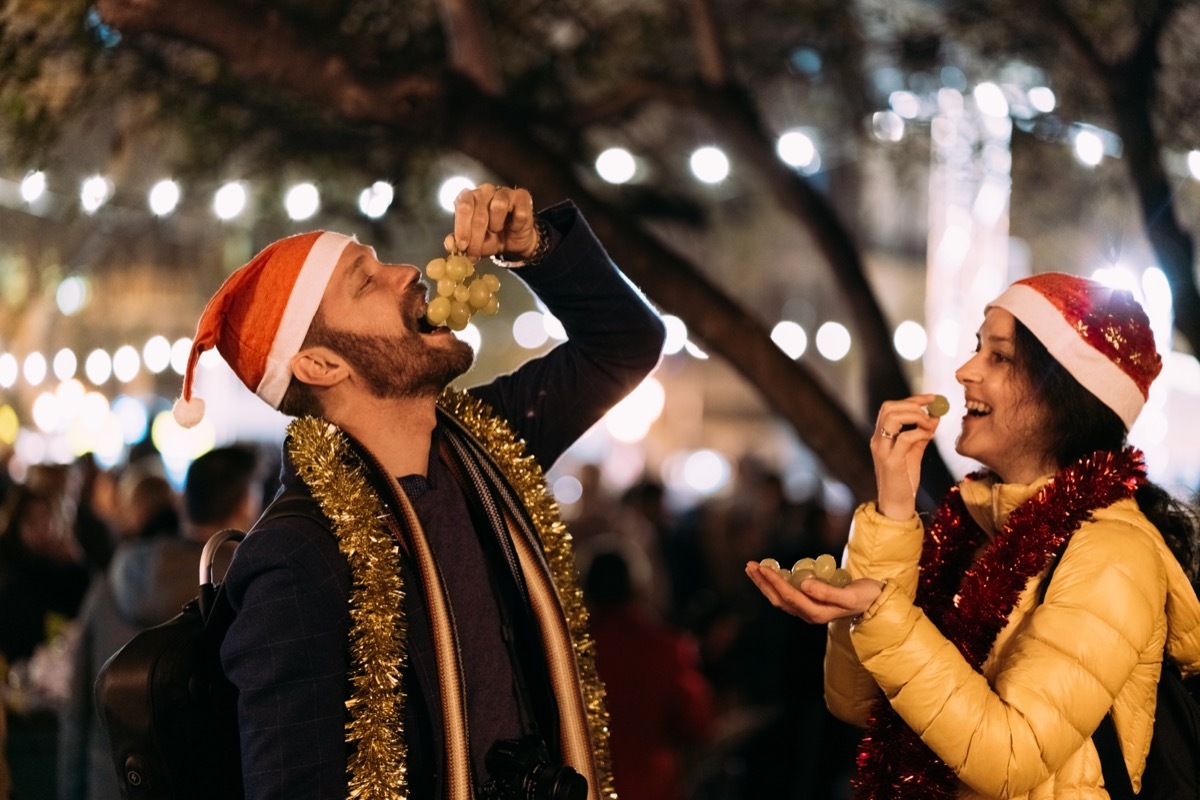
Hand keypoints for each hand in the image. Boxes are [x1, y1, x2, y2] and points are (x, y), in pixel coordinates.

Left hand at [444, 183, 537, 259]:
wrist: (515, 240)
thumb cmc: (492, 237)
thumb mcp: (473, 243)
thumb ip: (459, 242)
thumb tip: (450, 244)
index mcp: (469, 198)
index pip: (463, 206)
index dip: (461, 227)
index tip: (462, 246)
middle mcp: (485, 191)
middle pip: (479, 212)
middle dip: (476, 237)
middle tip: (475, 254)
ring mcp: (504, 192)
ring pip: (498, 206)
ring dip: (496, 225)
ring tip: (496, 231)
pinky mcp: (522, 197)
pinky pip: (518, 213)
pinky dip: (515, 226)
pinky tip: (513, 228)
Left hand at [745, 561, 882, 623]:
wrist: (875, 602)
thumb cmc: (865, 597)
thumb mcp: (850, 595)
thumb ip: (827, 592)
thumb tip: (804, 584)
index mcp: (816, 613)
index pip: (789, 596)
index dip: (774, 581)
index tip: (762, 567)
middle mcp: (809, 614)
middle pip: (778, 599)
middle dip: (762, 582)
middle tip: (750, 565)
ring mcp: (808, 609)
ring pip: (780, 598)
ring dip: (765, 583)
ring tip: (753, 568)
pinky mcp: (809, 602)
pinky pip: (787, 594)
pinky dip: (776, 583)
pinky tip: (770, 572)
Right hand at [872, 393, 941, 519]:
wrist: (896, 504)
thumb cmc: (904, 480)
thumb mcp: (914, 453)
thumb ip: (922, 434)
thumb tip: (936, 417)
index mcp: (881, 437)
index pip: (890, 408)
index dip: (912, 399)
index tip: (932, 398)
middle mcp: (878, 441)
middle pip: (889, 408)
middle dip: (913, 404)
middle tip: (931, 412)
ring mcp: (882, 450)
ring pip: (893, 418)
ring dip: (915, 416)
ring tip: (929, 425)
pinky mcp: (891, 462)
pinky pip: (905, 438)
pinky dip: (919, 432)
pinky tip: (929, 436)